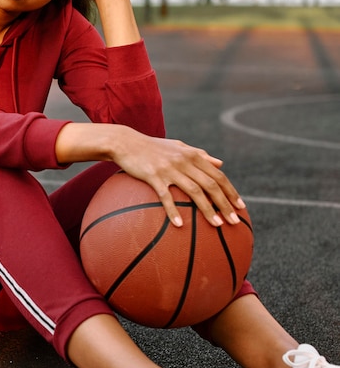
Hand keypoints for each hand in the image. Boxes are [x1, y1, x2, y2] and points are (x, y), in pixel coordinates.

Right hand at [55, 123, 245, 227]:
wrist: (126, 142)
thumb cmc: (152, 147)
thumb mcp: (178, 146)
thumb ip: (200, 154)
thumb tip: (221, 164)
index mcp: (193, 155)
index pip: (218, 175)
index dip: (231, 191)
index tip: (241, 207)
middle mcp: (185, 161)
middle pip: (211, 185)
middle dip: (225, 204)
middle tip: (234, 221)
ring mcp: (170, 169)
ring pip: (195, 191)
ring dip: (208, 209)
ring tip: (216, 225)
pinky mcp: (154, 176)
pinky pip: (166, 196)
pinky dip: (174, 211)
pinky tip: (179, 225)